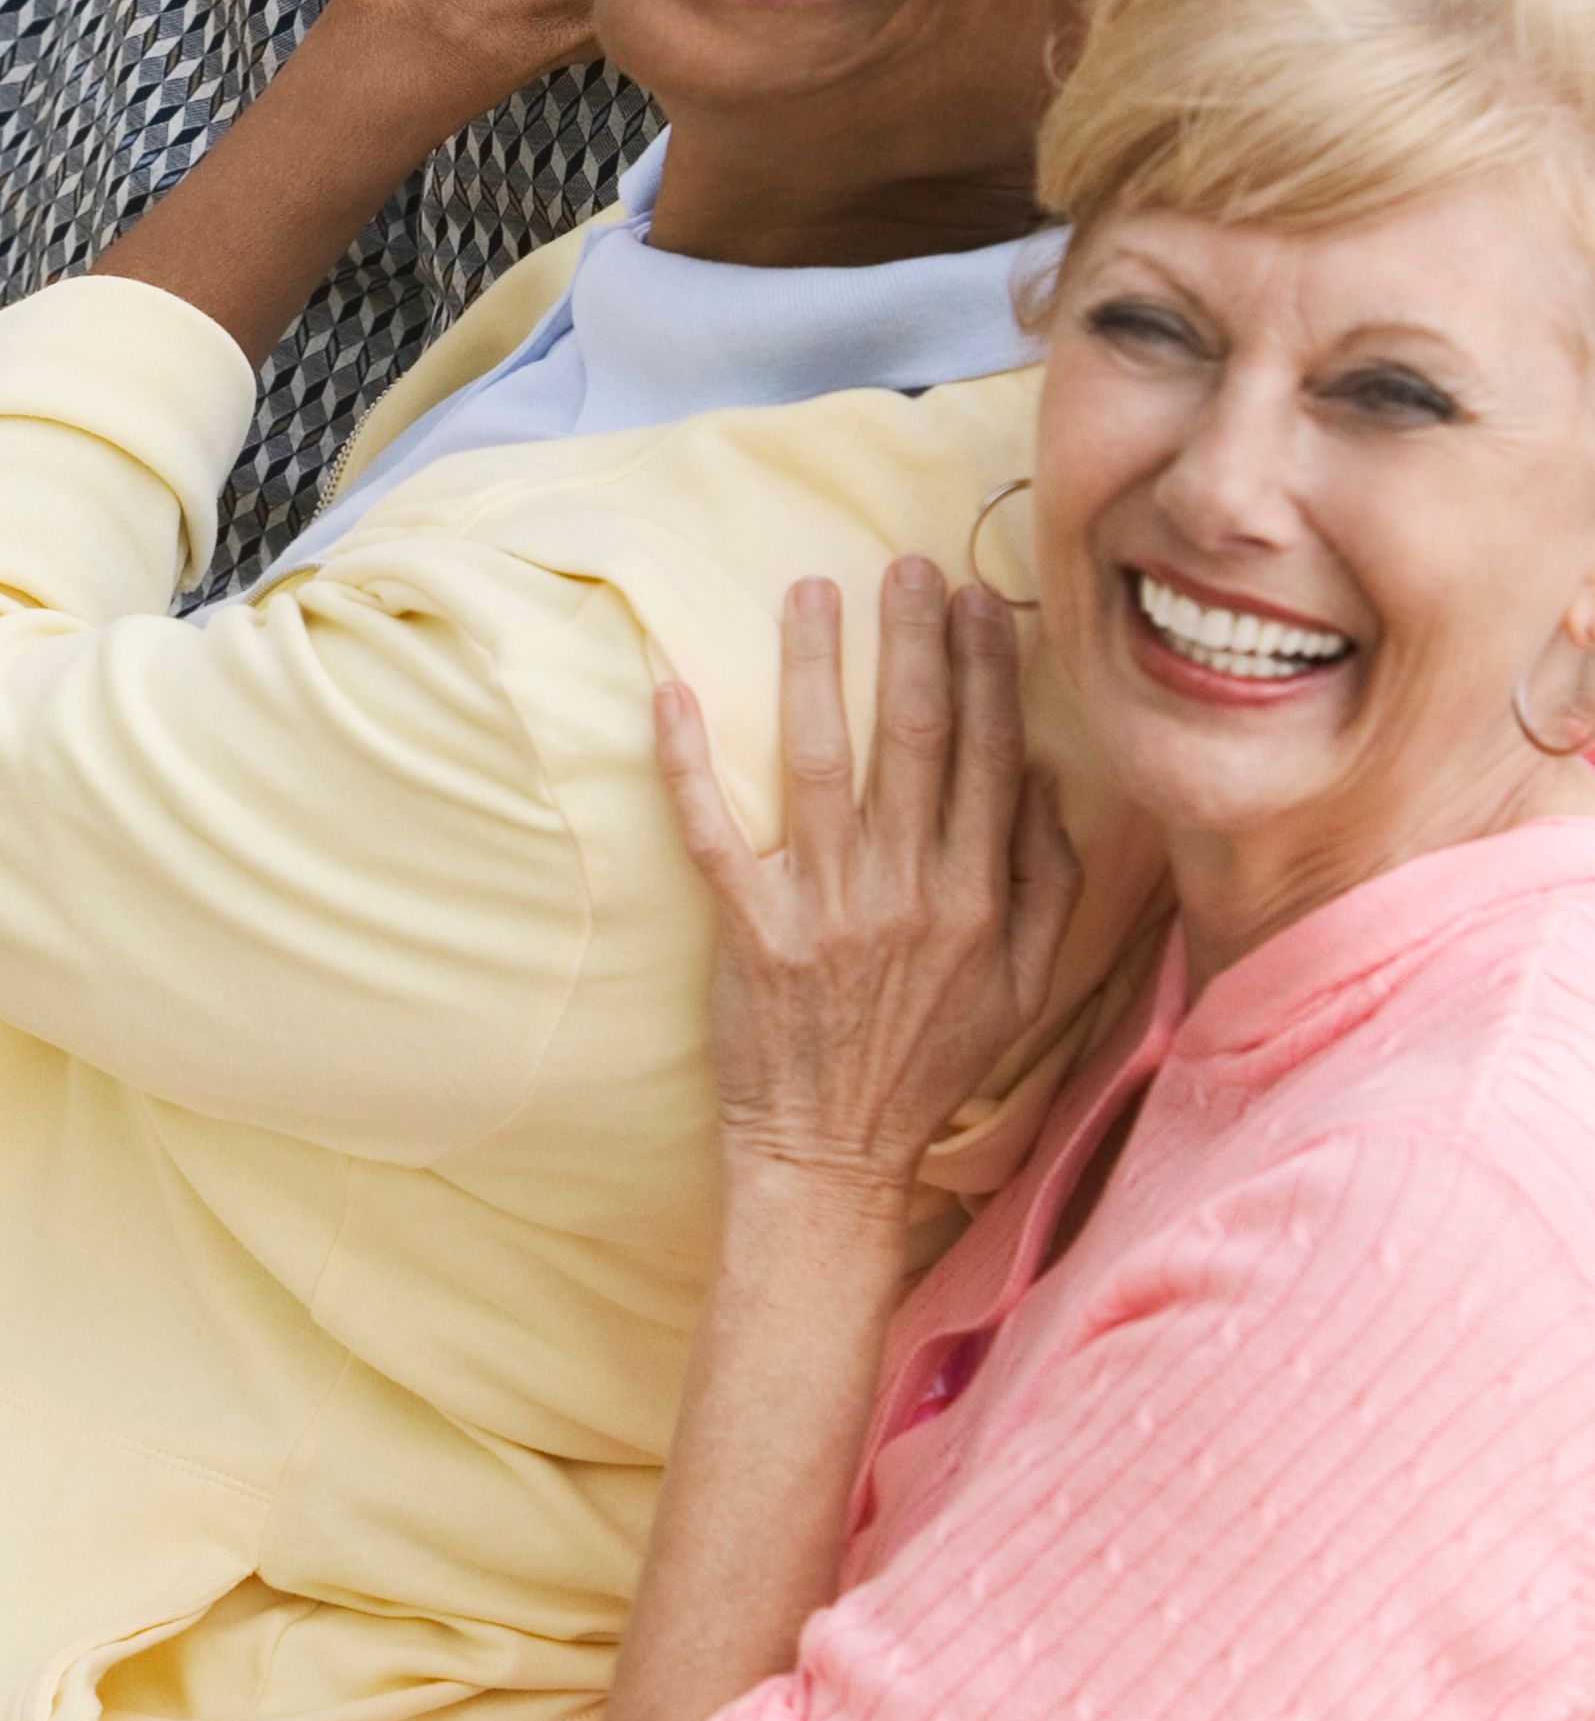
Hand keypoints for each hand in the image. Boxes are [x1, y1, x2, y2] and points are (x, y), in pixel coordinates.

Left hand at [655, 560, 1085, 1200]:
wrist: (833, 1156)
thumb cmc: (927, 1064)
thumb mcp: (1025, 989)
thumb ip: (1048, 883)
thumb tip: (1046, 777)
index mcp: (977, 898)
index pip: (986, 756)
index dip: (982, 670)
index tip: (975, 598)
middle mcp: (908, 894)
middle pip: (913, 739)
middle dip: (911, 641)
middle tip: (903, 564)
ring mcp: (824, 911)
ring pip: (820, 765)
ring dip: (815, 670)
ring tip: (811, 591)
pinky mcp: (750, 933)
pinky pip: (712, 834)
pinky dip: (687, 763)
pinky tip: (671, 692)